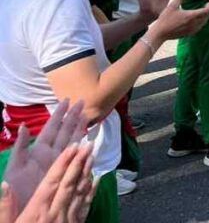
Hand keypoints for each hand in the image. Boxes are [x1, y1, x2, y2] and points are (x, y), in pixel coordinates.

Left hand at [0, 100, 89, 220]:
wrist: (22, 213)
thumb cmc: (16, 192)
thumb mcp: (13, 169)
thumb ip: (20, 148)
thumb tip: (24, 126)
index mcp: (37, 152)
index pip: (51, 128)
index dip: (59, 114)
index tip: (68, 100)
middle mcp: (51, 155)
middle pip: (64, 132)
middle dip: (73, 116)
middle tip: (82, 101)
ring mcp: (59, 164)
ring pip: (72, 141)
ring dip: (80, 128)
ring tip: (88, 115)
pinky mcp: (66, 173)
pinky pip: (77, 157)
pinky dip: (84, 147)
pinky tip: (90, 140)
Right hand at [2, 145, 94, 222]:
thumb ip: (5, 208)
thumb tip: (5, 184)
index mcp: (38, 211)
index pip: (52, 182)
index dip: (63, 163)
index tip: (72, 147)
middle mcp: (56, 212)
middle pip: (69, 183)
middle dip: (79, 162)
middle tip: (88, 144)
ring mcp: (69, 220)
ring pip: (80, 192)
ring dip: (87, 172)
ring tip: (92, 155)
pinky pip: (86, 206)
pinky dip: (92, 191)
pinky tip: (96, 179)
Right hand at [149, 0, 208, 42]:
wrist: (160, 33)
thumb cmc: (165, 19)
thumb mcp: (172, 5)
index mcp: (191, 16)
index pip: (206, 11)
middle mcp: (193, 23)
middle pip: (206, 17)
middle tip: (207, 5)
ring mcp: (191, 30)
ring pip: (203, 23)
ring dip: (206, 17)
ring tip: (204, 12)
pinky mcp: (189, 34)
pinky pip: (199, 28)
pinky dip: (201, 23)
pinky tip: (198, 20)